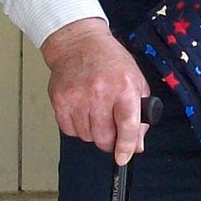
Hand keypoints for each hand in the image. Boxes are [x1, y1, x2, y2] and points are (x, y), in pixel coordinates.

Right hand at [41, 18, 150, 163]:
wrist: (78, 43)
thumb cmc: (110, 62)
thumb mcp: (136, 82)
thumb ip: (140, 116)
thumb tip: (136, 146)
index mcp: (124, 88)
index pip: (127, 125)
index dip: (126, 147)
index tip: (123, 157)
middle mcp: (100, 93)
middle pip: (104, 137)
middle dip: (110, 141)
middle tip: (111, 131)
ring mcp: (77, 97)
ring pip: (86, 136)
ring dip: (92, 132)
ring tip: (95, 112)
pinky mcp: (60, 100)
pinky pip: (69, 130)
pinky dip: (77, 127)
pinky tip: (82, 111)